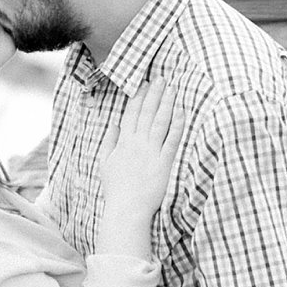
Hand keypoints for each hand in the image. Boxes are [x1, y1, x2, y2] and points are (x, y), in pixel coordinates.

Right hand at [99, 80, 182, 254]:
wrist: (126, 208)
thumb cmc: (115, 188)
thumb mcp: (105, 163)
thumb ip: (109, 142)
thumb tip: (114, 125)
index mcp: (123, 142)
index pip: (131, 114)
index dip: (138, 97)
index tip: (144, 84)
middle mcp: (137, 143)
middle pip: (147, 113)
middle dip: (154, 94)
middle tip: (161, 78)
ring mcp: (151, 151)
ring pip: (160, 121)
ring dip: (166, 103)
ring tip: (172, 89)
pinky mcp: (164, 161)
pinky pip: (172, 139)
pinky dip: (177, 124)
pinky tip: (181, 111)